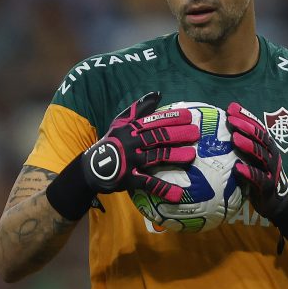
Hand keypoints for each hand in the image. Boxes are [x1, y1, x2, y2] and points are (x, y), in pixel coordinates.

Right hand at [80, 92, 198, 202]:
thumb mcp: (121, 123)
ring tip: (191, 155)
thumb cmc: (112, 142)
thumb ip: (139, 109)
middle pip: (157, 137)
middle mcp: (131, 143)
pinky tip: (179, 194)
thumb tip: (157, 94)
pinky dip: (164, 189)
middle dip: (177, 134)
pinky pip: (149, 184)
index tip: (188, 116)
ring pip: (155, 156)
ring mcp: (131, 161)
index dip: (171, 117)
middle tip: (195, 133)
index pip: (153, 121)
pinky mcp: (130, 179)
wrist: (92, 168)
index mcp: (131, 129)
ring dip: (174, 156)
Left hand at [226, 102, 287, 218]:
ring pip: (261, 155)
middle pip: (261, 138)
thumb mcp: (253, 158)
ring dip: (248, 146)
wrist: (276, 201)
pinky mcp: (268, 186)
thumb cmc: (259, 174)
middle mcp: (271, 155)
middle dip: (246, 127)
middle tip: (231, 120)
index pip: (257, 127)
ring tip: (234, 138)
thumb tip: (224, 125)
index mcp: (267, 146)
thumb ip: (243, 143)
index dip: (245, 117)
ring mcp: (271, 170)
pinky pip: (259, 178)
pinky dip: (249, 172)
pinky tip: (237, 168)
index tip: (231, 108)